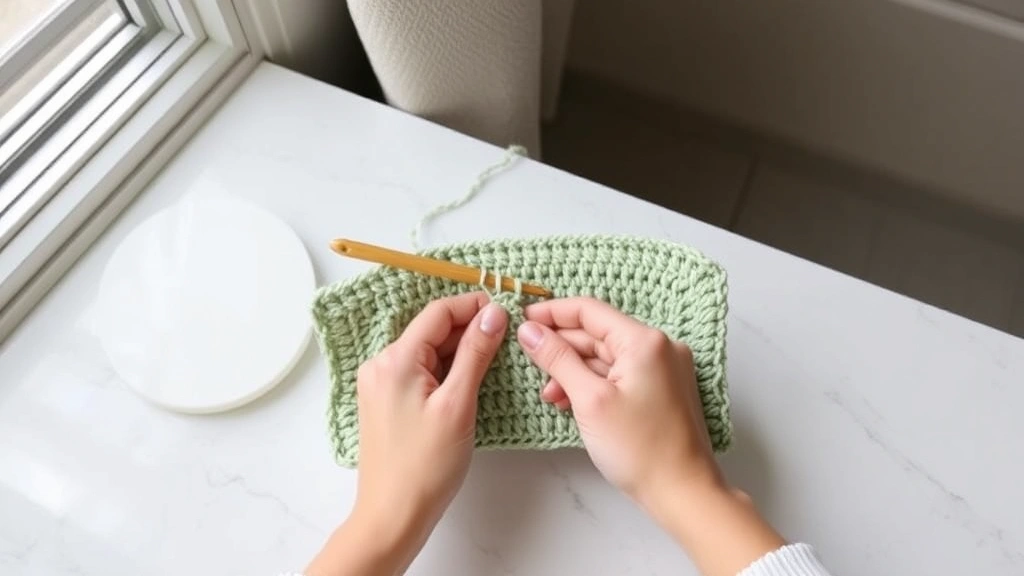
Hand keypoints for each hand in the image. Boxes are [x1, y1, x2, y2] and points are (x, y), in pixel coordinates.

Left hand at [306, 293, 507, 575]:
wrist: (393, 514)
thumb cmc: (425, 466)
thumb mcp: (458, 403)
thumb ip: (475, 353)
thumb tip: (493, 314)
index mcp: (394, 360)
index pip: (438, 312)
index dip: (474, 306)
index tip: (506, 311)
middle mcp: (381, 364)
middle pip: (432, 330)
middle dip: (469, 329)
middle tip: (508, 337)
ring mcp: (380, 383)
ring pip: (428, 351)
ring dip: (459, 351)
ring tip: (494, 360)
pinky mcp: (386, 401)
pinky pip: (420, 371)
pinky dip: (446, 370)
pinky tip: (469, 381)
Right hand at [516, 296, 718, 501]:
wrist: (682, 492)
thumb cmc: (641, 449)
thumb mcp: (589, 399)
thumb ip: (557, 359)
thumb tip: (529, 330)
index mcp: (645, 342)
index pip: (589, 311)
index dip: (551, 313)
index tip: (522, 318)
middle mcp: (659, 348)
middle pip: (597, 334)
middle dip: (561, 348)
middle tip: (528, 360)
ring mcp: (663, 369)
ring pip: (606, 357)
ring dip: (574, 371)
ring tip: (550, 395)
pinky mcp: (661, 390)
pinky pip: (619, 374)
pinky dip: (593, 384)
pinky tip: (572, 401)